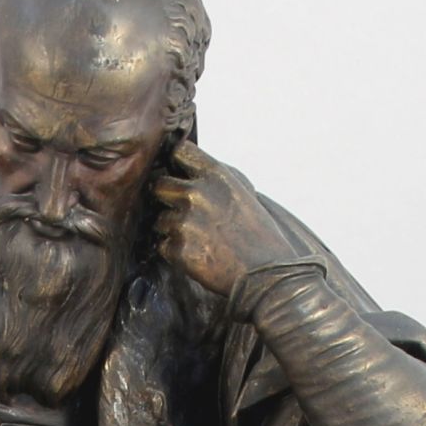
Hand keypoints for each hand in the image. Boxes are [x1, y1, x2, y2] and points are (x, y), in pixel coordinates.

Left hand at [153, 138, 303, 300]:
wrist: (266, 274)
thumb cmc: (258, 235)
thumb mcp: (243, 193)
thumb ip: (214, 179)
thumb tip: (186, 171)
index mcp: (215, 175)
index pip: (179, 152)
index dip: (176, 164)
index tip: (178, 175)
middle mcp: (196, 193)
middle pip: (159, 185)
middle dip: (167, 198)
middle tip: (183, 214)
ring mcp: (185, 221)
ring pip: (159, 220)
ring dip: (172, 230)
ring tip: (199, 241)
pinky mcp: (178, 249)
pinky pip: (163, 246)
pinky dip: (175, 252)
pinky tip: (198, 256)